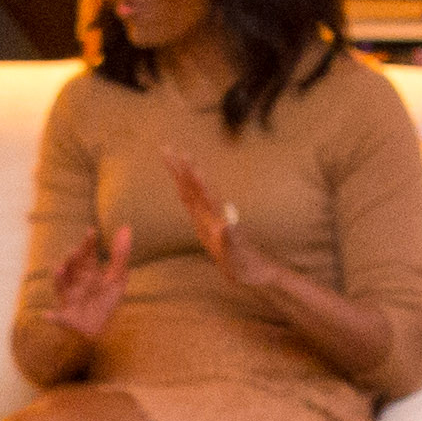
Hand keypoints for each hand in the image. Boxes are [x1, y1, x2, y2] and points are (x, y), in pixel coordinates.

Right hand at [48, 220, 133, 342]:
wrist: (102, 329)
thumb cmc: (107, 301)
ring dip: (60, 279)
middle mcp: (76, 282)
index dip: (89, 244)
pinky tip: (46, 315)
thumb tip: (126, 227)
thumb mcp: (118, 278)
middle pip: (74, 268)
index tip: (91, 232)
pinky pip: (56, 317)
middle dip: (74, 259)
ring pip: (62, 286)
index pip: (88, 255)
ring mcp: (69, 297)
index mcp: (89, 272)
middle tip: (76, 251)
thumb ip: (121, 254)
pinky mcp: (65, 316)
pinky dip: (51, 317)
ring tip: (60, 270)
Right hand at [162, 154, 269, 299]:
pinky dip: (185, 191)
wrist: (254, 273)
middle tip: (167, 147)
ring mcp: (210, 219)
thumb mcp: (238, 256)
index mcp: (216, 219)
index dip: (193, 176)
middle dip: (180, 167)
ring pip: (192, 192)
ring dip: (182, 174)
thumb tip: (227, 224)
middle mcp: (212, 215)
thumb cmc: (247, 266)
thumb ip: (232, 240)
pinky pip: (193, 204)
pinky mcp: (208, 226)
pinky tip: (181, 186)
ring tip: (173, 156)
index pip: (202, 192)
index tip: (185, 157)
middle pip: (193, 186)